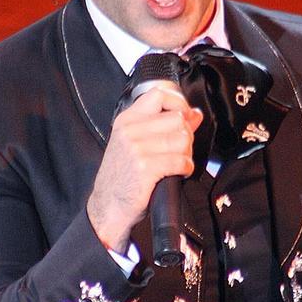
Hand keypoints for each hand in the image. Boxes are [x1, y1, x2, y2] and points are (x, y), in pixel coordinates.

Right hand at [87, 84, 202, 253]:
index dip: (178, 103)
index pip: (158, 95)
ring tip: (177, 163)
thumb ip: (165, 126)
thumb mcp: (137, 145)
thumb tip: (193, 114)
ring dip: (187, 154)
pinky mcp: (146, 167)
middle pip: (177, 119)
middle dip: (186, 135)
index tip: (185, 116)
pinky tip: (177, 173)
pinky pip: (181, 160)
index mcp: (127, 120)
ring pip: (182, 139)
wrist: (108, 206)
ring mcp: (137, 148)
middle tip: (179, 150)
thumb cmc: (122, 178)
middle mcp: (130, 130)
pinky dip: (186, 168)